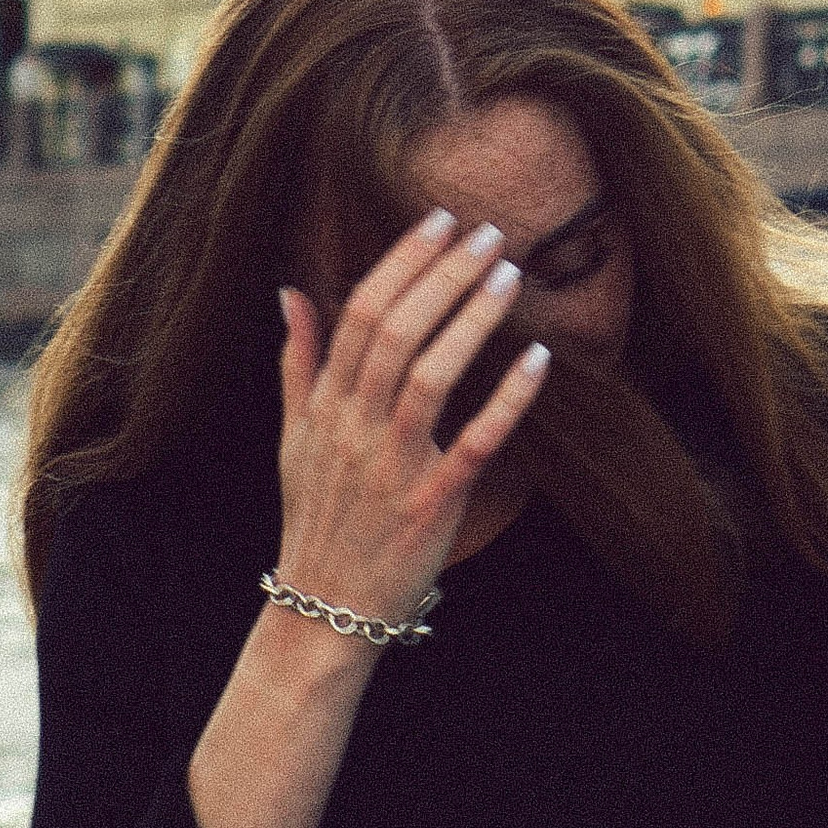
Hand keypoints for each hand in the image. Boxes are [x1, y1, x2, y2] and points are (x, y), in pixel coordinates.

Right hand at [275, 210, 550, 634]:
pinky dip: (507, 399)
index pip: (358, 313)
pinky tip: (538, 360)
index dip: (401, 261)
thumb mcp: (295, 437)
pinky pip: (475, 443)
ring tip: (509, 275)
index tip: (439, 220)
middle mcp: (354, 428)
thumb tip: (289, 292)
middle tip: (489, 232)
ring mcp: (392, 466)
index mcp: (325, 405)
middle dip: (443, 274)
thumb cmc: (318, 516)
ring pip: (429, 376)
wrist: (326, 608)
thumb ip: (296, 362)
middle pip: (395, 332)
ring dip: (471, 319)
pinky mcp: (432, 504)